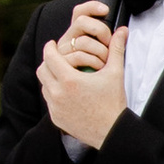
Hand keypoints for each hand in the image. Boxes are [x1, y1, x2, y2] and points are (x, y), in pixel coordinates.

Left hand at [40, 0, 128, 148]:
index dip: (50, 48)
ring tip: (61, 73)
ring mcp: (55, 108)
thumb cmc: (114, 103)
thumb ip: (116, 49)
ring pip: (44, 85)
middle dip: (48, 61)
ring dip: (50, 78)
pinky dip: (53, 93)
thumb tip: (122, 30)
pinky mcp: (56, 119)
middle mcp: (58, 94)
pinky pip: (48, 101)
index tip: (52, 43)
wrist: (113, 132)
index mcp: (70, 80)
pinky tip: (65, 91)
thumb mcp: (115, 74)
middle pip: (42, 70)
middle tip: (56, 57)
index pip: (50, 57)